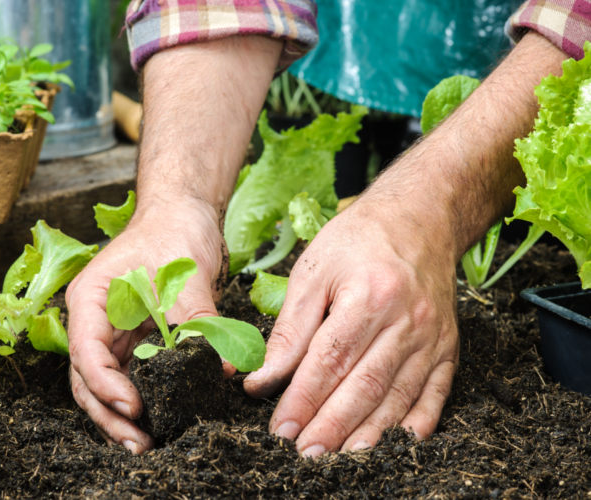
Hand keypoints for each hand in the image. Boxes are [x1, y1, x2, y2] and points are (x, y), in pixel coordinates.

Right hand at [66, 198, 229, 452]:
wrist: (185, 214)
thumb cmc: (176, 230)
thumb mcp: (186, 273)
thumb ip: (200, 320)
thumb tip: (221, 367)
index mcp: (91, 299)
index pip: (86, 350)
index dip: (105, 384)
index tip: (134, 406)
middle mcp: (96, 321)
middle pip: (89, 378)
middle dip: (110, 414)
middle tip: (139, 443)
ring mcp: (115, 333)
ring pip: (108, 384)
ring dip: (123, 415)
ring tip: (146, 443)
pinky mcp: (139, 341)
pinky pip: (136, 376)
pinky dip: (146, 398)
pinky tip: (161, 419)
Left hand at [244, 199, 459, 455]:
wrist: (418, 218)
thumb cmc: (357, 240)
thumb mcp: (313, 272)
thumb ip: (290, 328)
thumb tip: (263, 378)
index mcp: (368, 296)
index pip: (329, 361)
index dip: (303, 399)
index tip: (280, 428)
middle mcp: (406, 321)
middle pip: (364, 386)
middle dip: (331, 426)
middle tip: (305, 455)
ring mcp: (433, 337)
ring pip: (398, 397)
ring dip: (369, 434)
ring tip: (341, 460)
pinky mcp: (448, 346)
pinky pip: (436, 393)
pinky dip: (417, 423)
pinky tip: (396, 444)